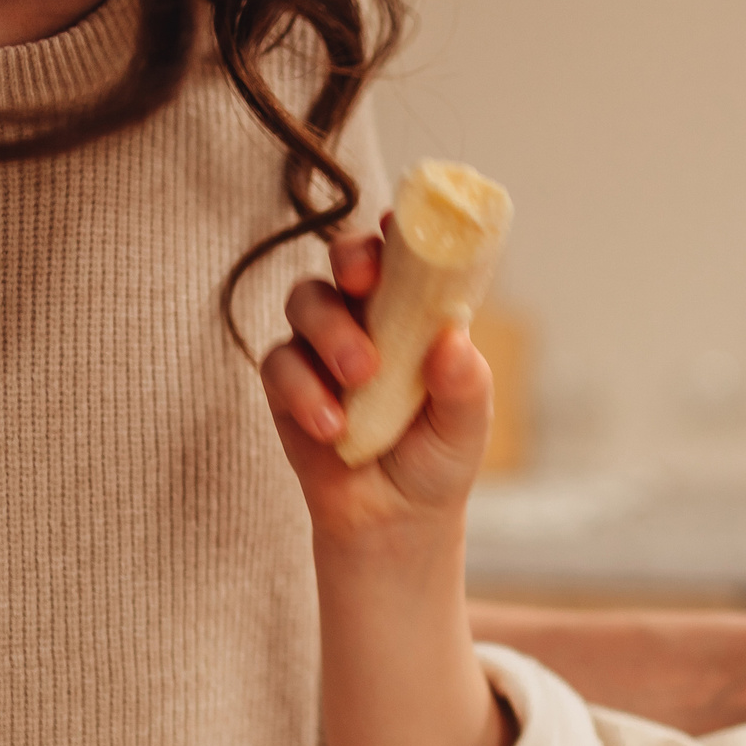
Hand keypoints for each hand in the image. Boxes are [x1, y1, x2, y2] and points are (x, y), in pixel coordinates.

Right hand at [262, 219, 494, 551]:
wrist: (395, 521)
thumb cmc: (436, 459)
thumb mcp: (465, 426)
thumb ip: (464, 384)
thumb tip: (452, 338)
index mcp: (417, 313)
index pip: (408, 256)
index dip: (403, 230)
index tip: (401, 224)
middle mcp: (367, 316)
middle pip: (347, 258)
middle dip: (352, 258)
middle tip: (363, 282)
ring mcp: (322, 345)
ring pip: (307, 301)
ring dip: (330, 330)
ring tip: (359, 376)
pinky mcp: (287, 382)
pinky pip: (280, 363)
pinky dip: (305, 391)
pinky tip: (333, 427)